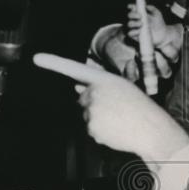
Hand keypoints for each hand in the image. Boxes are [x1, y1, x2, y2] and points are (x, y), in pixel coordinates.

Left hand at [33, 54, 188, 160]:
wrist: (152, 130)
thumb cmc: (141, 109)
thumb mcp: (123, 89)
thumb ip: (99, 86)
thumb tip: (77, 89)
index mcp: (104, 80)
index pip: (74, 69)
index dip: (54, 63)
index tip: (37, 58)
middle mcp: (94, 93)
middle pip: (82, 99)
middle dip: (93, 104)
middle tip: (115, 110)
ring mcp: (91, 111)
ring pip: (86, 115)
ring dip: (99, 118)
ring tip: (118, 120)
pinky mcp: (91, 128)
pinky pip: (91, 130)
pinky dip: (101, 131)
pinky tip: (115, 129)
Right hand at [127, 4, 167, 44]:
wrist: (162, 35)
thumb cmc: (159, 23)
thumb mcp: (157, 14)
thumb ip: (153, 9)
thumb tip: (146, 6)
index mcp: (140, 13)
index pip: (133, 8)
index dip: (130, 6)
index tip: (130, 6)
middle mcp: (136, 20)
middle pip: (129, 15)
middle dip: (133, 15)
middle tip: (140, 17)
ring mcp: (134, 28)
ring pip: (129, 24)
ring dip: (134, 23)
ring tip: (142, 24)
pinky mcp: (134, 36)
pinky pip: (130, 33)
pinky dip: (133, 32)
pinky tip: (139, 31)